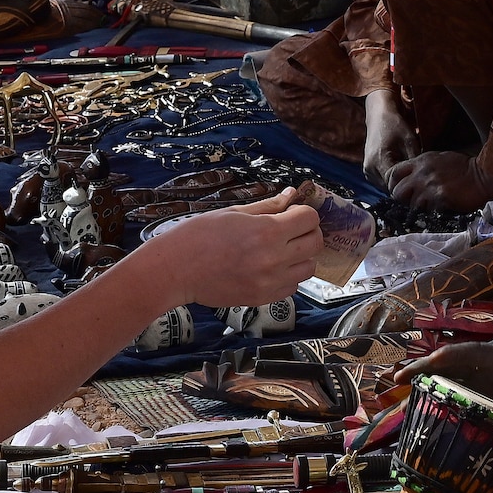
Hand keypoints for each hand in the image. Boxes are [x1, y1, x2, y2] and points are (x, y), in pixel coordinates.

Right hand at [148, 189, 321, 307]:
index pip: (310, 219)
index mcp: (267, 231)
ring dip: (301, 257)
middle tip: (292, 230)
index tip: (293, 213)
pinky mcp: (263, 298)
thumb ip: (268, 206)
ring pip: (308, 268)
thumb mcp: (234, 213)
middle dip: (308, 233)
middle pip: (316, 244)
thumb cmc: (199, 236)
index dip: (303, 213)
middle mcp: (274, 258)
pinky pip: (292, 287)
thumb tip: (291, 194)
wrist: (176, 270)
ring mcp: (270, 281)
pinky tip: (270, 268)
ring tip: (281, 251)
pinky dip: (288, 277)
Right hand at [362, 88, 418, 186]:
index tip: (422, 184)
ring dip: (399, 184)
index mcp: (378, 161)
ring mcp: (367, 172)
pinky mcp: (369, 172)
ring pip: (387, 187)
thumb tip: (424, 179)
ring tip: (412, 177)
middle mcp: (369, 169)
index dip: (410, 186)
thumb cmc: (395, 125)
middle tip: (420, 181)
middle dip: (405, 186)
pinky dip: (393, 181)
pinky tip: (403, 174)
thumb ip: (414, 162)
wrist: (379, 116)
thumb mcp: (410, 141)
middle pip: (391, 188)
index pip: (396, 184)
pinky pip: (383, 183)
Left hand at [387, 150, 492, 210]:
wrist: (485, 176)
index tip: (399, 191)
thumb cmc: (465, 168)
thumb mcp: (440, 159)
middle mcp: (422, 174)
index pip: (393, 173)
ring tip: (429, 208)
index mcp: (421, 161)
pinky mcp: (439, 199)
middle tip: (412, 204)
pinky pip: (427, 212)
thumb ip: (423, 168)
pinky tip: (439, 211)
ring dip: (418, 209)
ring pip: (411, 205)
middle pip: (397, 192)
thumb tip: (411, 179)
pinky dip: (431, 214)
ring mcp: (430, 187)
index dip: (393, 185)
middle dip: (402, 201)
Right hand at [395, 324, 492, 432]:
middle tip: (396, 378)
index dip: (448, 359)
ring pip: (450, 374)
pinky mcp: (487, 384)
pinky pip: (460, 387)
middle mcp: (487, 362)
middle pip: (449, 362)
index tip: (427, 363)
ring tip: (398, 387)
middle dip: (423, 367)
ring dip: (425, 379)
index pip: (469, 354)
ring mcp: (485, 373)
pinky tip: (423, 402)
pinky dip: (440, 392)